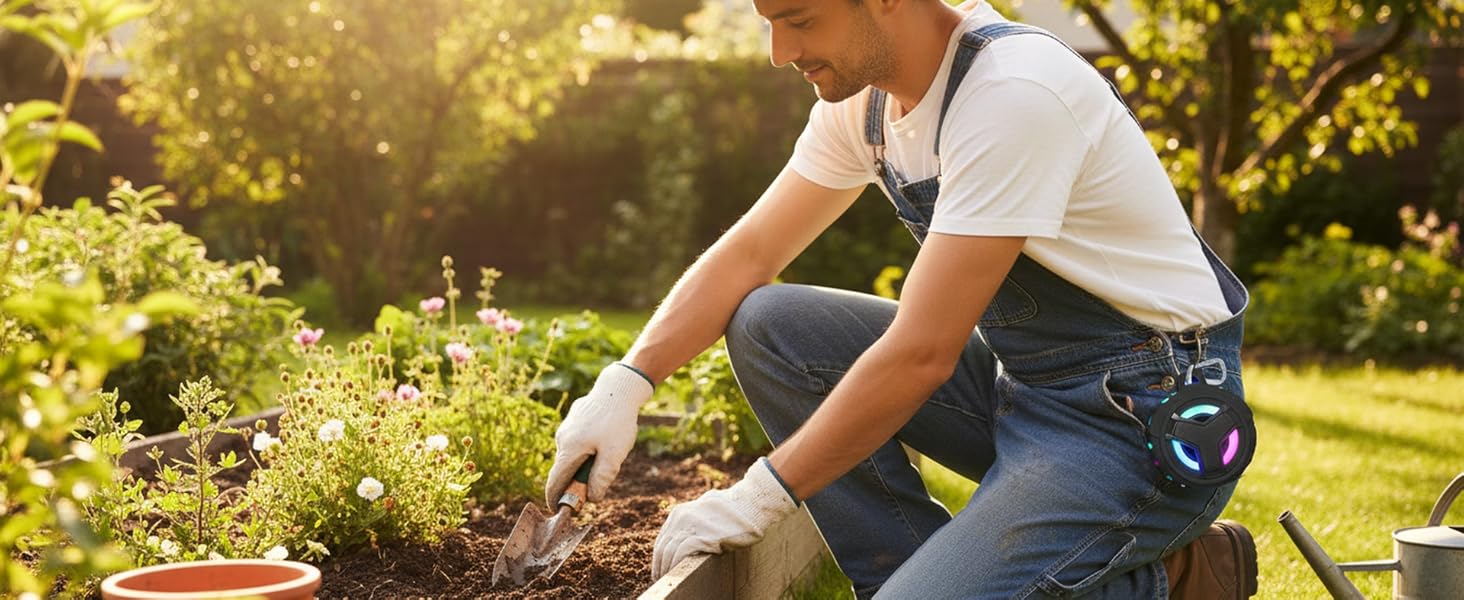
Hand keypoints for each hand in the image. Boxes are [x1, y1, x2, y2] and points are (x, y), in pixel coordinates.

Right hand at [544, 363, 653, 505]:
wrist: (619, 388)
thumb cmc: (617, 422)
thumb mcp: (614, 455)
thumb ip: (601, 478)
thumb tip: (591, 499)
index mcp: (568, 450)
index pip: (554, 483)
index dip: (556, 500)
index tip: (563, 512)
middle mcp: (562, 439)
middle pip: (564, 470)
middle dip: (577, 482)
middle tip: (599, 483)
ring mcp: (566, 428)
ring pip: (573, 456)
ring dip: (585, 464)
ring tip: (609, 453)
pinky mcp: (574, 420)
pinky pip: (578, 442)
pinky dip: (588, 450)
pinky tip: (606, 439)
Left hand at [651, 457, 798, 578]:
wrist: (751, 504)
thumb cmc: (733, 509)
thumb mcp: (706, 509)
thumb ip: (694, 520)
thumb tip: (690, 534)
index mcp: (680, 513)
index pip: (662, 540)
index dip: (659, 557)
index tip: (661, 569)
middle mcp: (681, 518)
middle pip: (662, 548)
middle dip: (660, 566)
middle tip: (662, 579)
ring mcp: (691, 526)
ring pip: (669, 552)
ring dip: (667, 569)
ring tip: (669, 580)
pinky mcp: (702, 536)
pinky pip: (681, 554)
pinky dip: (677, 566)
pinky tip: (679, 574)